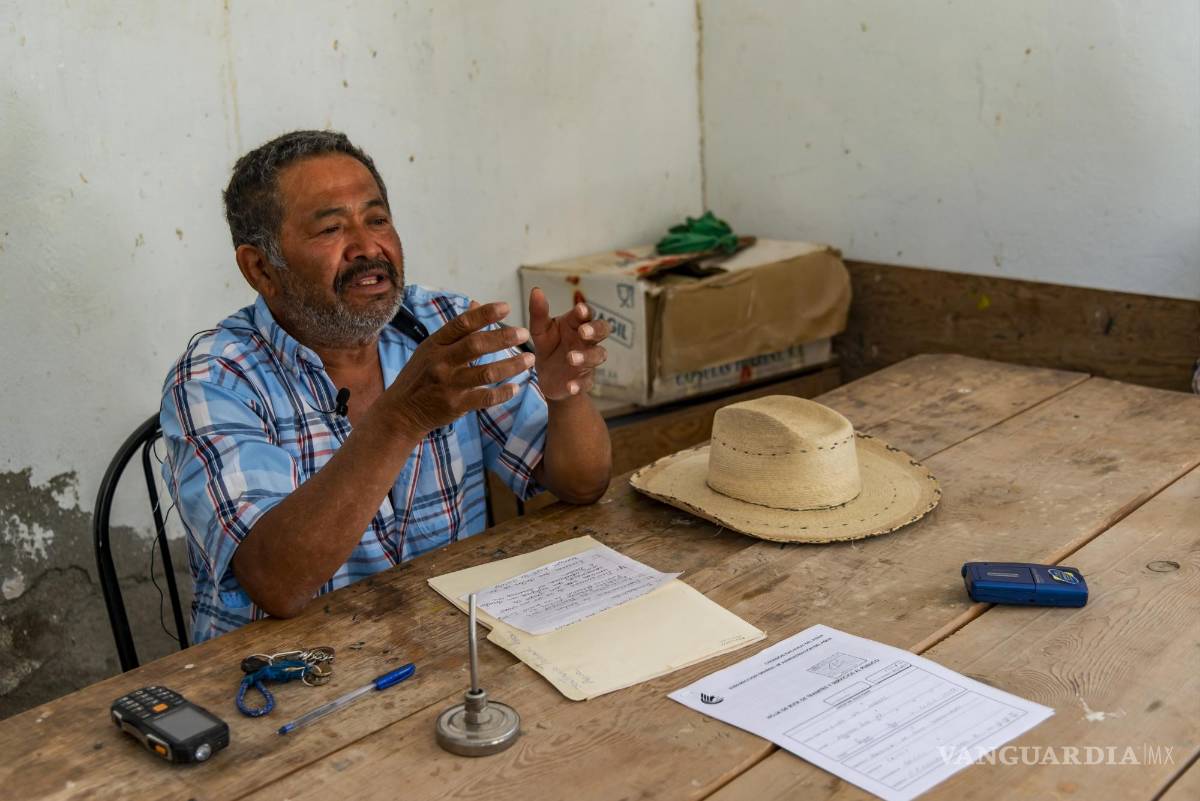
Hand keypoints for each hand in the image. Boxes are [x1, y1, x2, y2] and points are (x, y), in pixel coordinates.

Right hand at [382, 301, 533, 436]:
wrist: (401, 412)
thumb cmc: (420, 376)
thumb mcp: (431, 348)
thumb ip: (456, 330)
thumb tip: (476, 303)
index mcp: (435, 343)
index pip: (462, 323)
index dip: (485, 314)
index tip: (506, 307)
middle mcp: (441, 361)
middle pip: (476, 345)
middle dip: (503, 338)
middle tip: (524, 333)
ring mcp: (448, 384)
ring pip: (486, 372)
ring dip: (511, 365)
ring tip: (530, 359)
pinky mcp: (455, 404)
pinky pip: (485, 397)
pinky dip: (503, 393)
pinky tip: (516, 388)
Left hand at [527, 287, 609, 400]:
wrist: (548, 379)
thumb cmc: (549, 346)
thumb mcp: (540, 330)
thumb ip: (539, 312)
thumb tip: (536, 290)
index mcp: (577, 324)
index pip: (586, 314)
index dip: (585, 312)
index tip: (579, 310)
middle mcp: (587, 341)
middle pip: (602, 330)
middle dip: (596, 330)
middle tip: (584, 332)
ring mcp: (588, 361)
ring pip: (598, 355)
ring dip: (587, 356)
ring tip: (571, 358)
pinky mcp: (583, 380)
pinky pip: (586, 382)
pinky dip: (579, 384)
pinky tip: (569, 386)